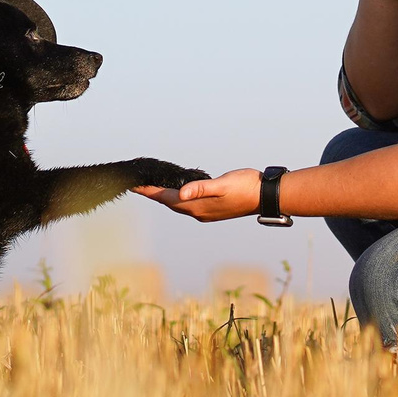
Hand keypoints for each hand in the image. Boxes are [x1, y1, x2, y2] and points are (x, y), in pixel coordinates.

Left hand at [135, 168, 261, 222]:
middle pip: (169, 202)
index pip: (166, 198)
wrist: (264, 196)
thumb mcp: (222, 184)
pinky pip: (187, 203)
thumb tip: (181, 194)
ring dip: (164, 196)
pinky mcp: (212, 209)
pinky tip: (177, 192)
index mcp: (197, 206)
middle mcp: (198, 212)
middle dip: (152, 194)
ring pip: (177, 204)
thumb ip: (201, 188)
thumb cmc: (245, 187)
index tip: (134, 186)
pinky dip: (176, 197)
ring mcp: (205, 212)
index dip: (149, 191)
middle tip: (137, 185)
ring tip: (152, 188)